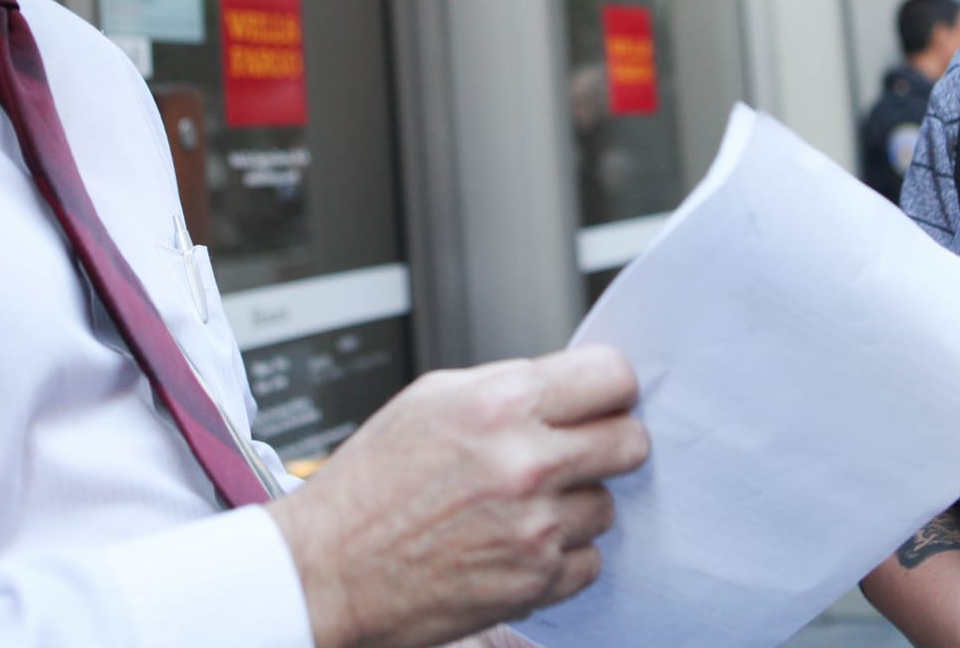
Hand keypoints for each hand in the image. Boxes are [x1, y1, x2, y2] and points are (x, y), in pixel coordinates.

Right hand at [269, 344, 648, 647]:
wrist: (328, 570)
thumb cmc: (370, 486)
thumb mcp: (431, 400)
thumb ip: (509, 387)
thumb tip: (567, 387)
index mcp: (501, 404)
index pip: (612, 377)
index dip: (610, 388)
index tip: (603, 399)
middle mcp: (527, 463)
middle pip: (631, 442)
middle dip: (609, 443)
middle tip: (578, 451)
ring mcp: (536, 527)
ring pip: (609, 505)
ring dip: (577, 505)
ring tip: (524, 505)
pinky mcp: (536, 581)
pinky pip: (590, 560)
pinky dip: (562, 555)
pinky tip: (518, 543)